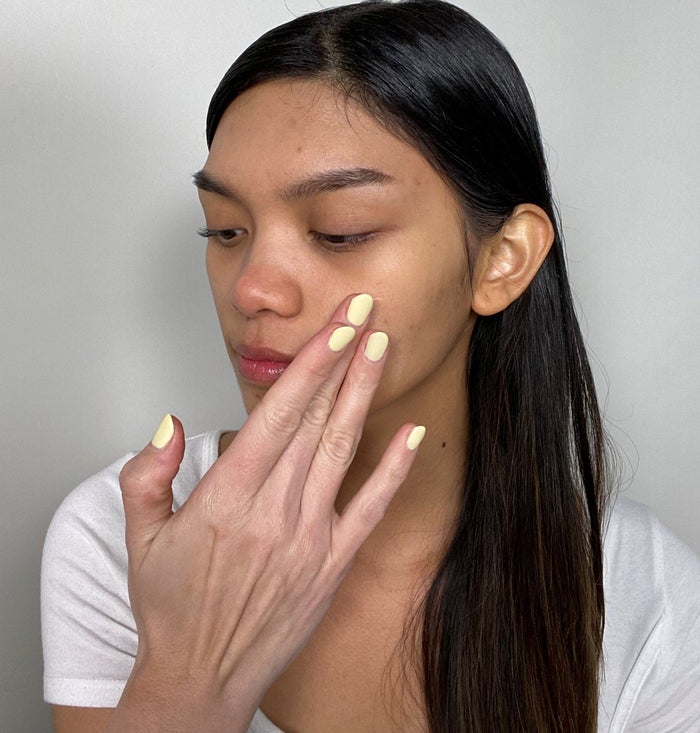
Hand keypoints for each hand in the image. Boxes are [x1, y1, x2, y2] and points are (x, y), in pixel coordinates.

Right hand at [113, 294, 424, 731]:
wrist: (201, 681)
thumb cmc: (171, 609)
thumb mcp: (139, 536)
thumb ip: (149, 473)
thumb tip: (170, 423)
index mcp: (227, 498)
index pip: (278, 413)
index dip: (311, 363)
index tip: (335, 324)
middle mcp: (273, 511)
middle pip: (316, 418)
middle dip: (343, 358)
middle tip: (365, 312)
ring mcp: (309, 538)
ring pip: (342, 449)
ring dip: (363, 394)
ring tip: (382, 348)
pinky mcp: (331, 564)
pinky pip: (370, 508)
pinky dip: (394, 468)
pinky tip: (412, 432)